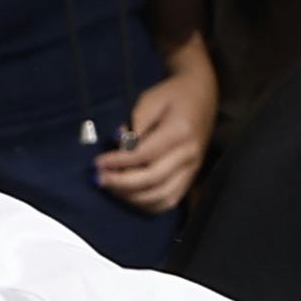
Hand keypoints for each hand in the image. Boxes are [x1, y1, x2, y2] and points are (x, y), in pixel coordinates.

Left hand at [94, 61, 211, 215]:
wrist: (202, 96)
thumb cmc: (172, 95)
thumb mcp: (151, 99)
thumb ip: (136, 123)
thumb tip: (120, 145)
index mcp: (180, 132)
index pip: (145, 154)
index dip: (119, 161)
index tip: (98, 162)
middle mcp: (189, 155)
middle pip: (153, 178)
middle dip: (122, 182)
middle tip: (99, 178)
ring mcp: (192, 169)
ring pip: (162, 196)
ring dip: (133, 197)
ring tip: (111, 187)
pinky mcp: (191, 178)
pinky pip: (169, 201)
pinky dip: (147, 204)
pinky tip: (129, 196)